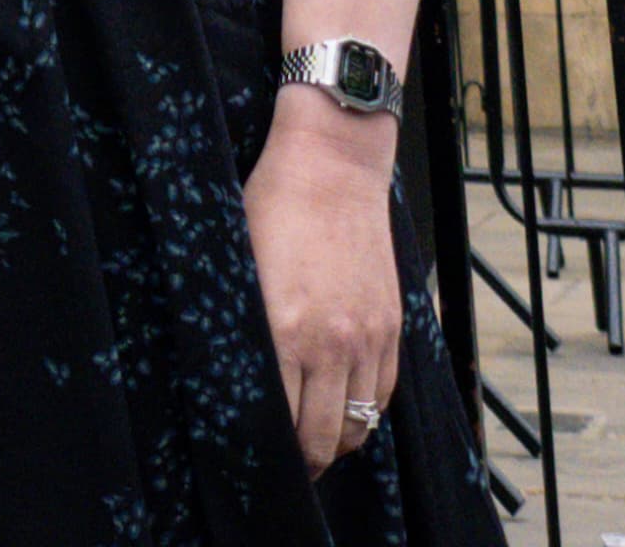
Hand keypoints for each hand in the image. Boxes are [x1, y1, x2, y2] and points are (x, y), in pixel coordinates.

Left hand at [246, 92, 399, 477]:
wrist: (333, 162)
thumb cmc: (274, 203)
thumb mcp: (241, 265)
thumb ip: (244, 327)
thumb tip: (234, 377)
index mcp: (282, 330)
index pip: (278, 421)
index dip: (265, 446)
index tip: (253, 449)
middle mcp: (329, 343)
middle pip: (320, 439)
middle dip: (301, 461)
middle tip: (284, 463)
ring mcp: (366, 337)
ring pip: (357, 426)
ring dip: (335, 442)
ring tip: (315, 442)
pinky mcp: (391, 325)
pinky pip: (383, 396)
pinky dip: (365, 414)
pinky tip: (345, 410)